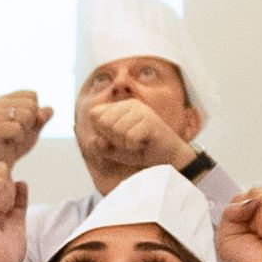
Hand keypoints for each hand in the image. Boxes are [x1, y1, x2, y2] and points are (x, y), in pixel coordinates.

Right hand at [0, 91, 53, 170]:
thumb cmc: (14, 145)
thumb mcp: (33, 129)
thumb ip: (42, 117)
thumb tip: (47, 110)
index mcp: (4, 100)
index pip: (32, 95)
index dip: (34, 113)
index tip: (21, 125)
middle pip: (30, 104)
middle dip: (30, 123)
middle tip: (16, 135)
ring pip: (26, 115)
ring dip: (24, 131)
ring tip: (12, 138)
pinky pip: (17, 129)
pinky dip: (18, 139)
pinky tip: (8, 143)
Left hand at [73, 94, 194, 176]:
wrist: (168, 157)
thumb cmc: (140, 150)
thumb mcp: (114, 150)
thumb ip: (100, 146)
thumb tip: (96, 140)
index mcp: (121, 106)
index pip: (94, 114)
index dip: (100, 131)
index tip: (117, 137)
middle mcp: (131, 104)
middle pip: (103, 122)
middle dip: (112, 138)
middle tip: (129, 141)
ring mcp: (142, 111)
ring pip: (116, 130)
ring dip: (124, 144)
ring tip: (137, 143)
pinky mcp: (150, 122)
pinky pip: (129, 138)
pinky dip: (133, 147)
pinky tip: (144, 145)